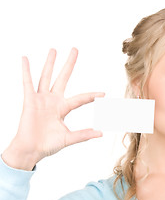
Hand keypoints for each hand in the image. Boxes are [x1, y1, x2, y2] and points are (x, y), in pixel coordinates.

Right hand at [2, 48, 104, 169]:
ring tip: (54, 50)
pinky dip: (26, 71)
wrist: (31, 150)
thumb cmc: (48, 145)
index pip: (81, 99)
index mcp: (63, 108)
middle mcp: (53, 100)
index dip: (91, 96)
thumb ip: (83, 135)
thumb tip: (101, 133)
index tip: (104, 94)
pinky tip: (25, 59)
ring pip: (46, 77)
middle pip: (63, 78)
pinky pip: (27, 83)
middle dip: (69, 64)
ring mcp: (41, 99)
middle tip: (75, 49)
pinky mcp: (29, 100)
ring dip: (50, 63)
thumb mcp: (69, 138)